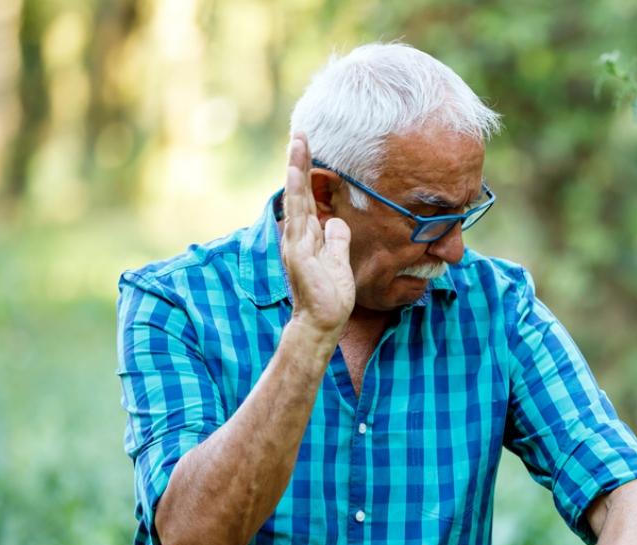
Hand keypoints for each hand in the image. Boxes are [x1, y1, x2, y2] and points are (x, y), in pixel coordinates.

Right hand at [281, 132, 354, 335]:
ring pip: (297, 198)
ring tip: (298, 143)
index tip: (310, 148)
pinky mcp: (299, 250)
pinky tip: (296, 175)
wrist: (323, 321)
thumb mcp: (339, 260)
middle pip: (300, 191)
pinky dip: (297, 194)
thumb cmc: (331, 295)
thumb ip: (337, 240)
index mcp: (309, 235)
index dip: (309, 174)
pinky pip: (299, 217)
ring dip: (296, 170)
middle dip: (300, 162)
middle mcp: (299, 234)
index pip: (309, 197)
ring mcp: (296, 241)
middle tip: (301, 132)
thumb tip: (337, 221)